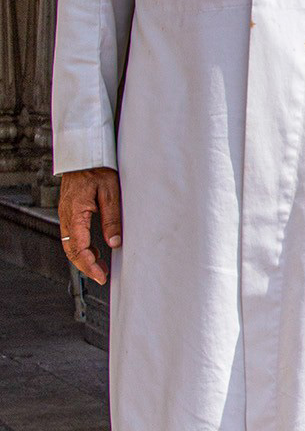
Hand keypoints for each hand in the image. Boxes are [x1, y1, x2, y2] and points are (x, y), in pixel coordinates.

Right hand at [58, 167, 121, 285]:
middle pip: (71, 250)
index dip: (89, 265)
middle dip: (85, 266)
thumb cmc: (98, 168)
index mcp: (75, 213)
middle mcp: (66, 215)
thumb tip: (114, 242)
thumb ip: (111, 218)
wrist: (85, 153)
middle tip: (101, 277)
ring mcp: (66, 213)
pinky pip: (71, 235)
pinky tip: (95, 250)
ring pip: (69, 244)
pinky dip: (81, 247)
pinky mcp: (69, 211)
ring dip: (84, 258)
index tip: (100, 276)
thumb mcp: (110, 192)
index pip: (79, 248)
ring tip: (100, 267)